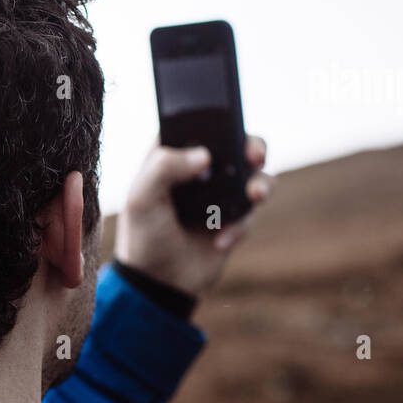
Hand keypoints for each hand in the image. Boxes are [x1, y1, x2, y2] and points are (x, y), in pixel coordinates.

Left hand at [113, 135, 272, 297]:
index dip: (215, 118)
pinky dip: (239, 226)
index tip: (228, 122)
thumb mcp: (141, 198)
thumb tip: (204, 155)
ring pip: (253, 176)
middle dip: (253, 146)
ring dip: (261, 183)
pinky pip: (250, 214)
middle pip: (235, 144)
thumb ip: (163, 167)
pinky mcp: (233, 220)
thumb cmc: (143, 236)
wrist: (159, 283)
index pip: (196, 125)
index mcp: (170, 157)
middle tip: (254, 156)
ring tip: (255, 196)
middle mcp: (197, 172)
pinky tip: (219, 241)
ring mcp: (218, 195)